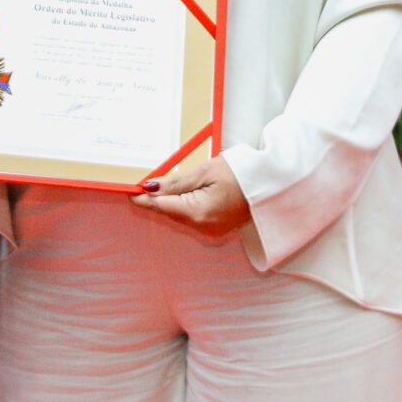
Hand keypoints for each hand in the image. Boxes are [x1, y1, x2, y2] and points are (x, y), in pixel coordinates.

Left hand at [131, 155, 251, 237]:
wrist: (271, 186)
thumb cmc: (242, 174)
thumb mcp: (206, 171)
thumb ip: (176, 182)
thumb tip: (149, 187)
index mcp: (199, 212)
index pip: (161, 206)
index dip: (143, 198)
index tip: (130, 189)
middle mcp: (203, 226)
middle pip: (169, 212)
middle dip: (156, 198)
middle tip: (144, 182)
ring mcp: (210, 230)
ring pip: (179, 215)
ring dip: (171, 202)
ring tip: (165, 184)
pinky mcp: (216, 228)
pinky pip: (191, 217)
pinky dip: (184, 206)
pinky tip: (185, 192)